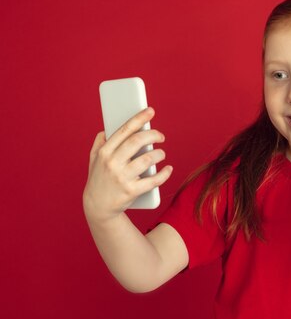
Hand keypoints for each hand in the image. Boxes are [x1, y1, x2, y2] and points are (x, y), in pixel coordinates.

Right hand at [82, 107, 172, 222]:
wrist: (98, 207)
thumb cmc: (99, 180)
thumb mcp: (94, 160)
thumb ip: (99, 144)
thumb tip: (107, 129)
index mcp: (104, 152)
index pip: (124, 130)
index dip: (139, 118)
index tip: (150, 111)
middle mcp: (112, 163)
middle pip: (137, 141)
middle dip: (153, 135)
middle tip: (161, 136)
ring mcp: (122, 177)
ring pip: (148, 159)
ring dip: (159, 154)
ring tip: (161, 154)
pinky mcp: (132, 191)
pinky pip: (154, 180)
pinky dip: (164, 174)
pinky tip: (168, 169)